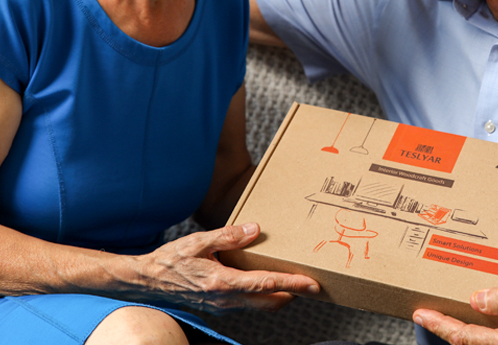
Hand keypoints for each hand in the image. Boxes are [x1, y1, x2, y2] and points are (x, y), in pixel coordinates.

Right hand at [128, 223, 318, 313]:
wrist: (146, 281)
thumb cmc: (169, 260)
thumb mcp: (198, 241)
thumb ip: (227, 236)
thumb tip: (254, 230)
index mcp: (222, 282)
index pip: (266, 284)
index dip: (292, 284)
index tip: (313, 284)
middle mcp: (225, 299)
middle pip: (270, 302)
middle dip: (293, 293)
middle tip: (311, 281)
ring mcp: (222, 306)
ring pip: (260, 306)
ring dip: (279, 296)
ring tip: (294, 280)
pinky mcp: (219, 306)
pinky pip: (248, 304)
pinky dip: (263, 296)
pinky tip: (266, 281)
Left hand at [414, 283, 497, 344]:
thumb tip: (477, 299)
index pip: (464, 336)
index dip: (440, 324)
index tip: (421, 313)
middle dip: (445, 329)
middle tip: (426, 313)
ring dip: (459, 333)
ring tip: (444, 316)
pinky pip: (489, 344)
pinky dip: (475, 335)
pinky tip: (474, 321)